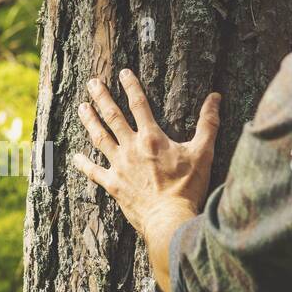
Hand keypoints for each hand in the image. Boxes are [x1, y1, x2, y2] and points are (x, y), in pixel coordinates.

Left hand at [72, 69, 220, 291]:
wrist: (170, 218)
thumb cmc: (188, 187)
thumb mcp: (203, 152)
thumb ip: (208, 124)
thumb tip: (215, 97)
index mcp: (152, 137)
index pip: (139, 104)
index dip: (131, 86)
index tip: (123, 73)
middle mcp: (131, 147)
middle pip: (113, 116)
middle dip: (102, 97)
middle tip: (92, 82)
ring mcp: (119, 166)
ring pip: (100, 137)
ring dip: (90, 121)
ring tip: (81, 107)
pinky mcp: (113, 185)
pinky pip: (94, 172)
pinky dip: (84, 164)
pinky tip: (75, 156)